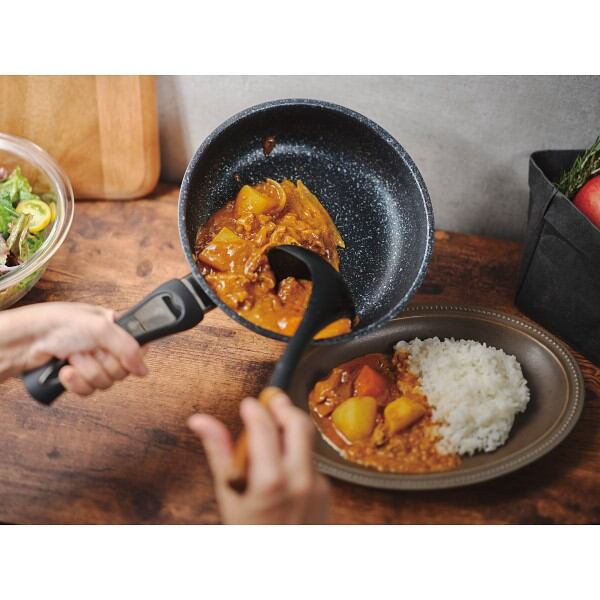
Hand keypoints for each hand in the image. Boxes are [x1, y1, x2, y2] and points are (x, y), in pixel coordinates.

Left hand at [0, 302, 146, 393]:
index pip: (138, 349)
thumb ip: (128, 348)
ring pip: (105, 382)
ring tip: (72, 357)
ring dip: (87, 372)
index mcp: (113, 327)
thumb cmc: (57, 324)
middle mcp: (104, 345)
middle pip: (122, 369)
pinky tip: (66, 371)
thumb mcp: (101, 328)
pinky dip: (76, 382)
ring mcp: (90, 362)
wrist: (25, 341)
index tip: (116, 352)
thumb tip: (144, 369)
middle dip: (102, 363)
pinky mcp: (77, 377)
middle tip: (88, 351)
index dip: (129, 356)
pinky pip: (89, 390)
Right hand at [188, 391, 329, 523]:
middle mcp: (299, 480)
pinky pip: (312, 460)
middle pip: (299, 424)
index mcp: (270, 481)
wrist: (279, 571)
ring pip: (308, 440)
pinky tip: (283, 460)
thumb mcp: (228, 495)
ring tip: (274, 427)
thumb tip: (200, 420)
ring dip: (292, 428)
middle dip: (284, 406)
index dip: (255, 408)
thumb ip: (219, 452)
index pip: (264, 428)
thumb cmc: (248, 532)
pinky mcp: (326, 490)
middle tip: (271, 398)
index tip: (248, 402)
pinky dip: (298, 452)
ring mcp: (317, 485)